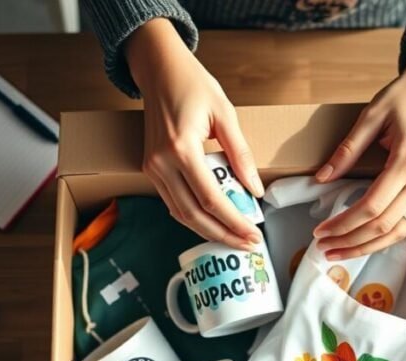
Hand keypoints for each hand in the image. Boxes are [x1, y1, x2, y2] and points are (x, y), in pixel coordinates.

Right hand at [126, 18, 264, 249]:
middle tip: (248, 245)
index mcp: (181, 148)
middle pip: (193, 215)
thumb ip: (241, 154)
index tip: (254, 234)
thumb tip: (255, 191)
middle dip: (223, 234)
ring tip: (234, 238)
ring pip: (180, 214)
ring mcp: (152, 167)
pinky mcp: (150, 168)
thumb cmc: (194, 85)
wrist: (160, 70)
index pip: (211, 199)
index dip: (234, 222)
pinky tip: (214, 222)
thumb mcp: (226, 114)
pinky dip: (194, 216)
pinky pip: (173, 202)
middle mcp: (161, 163)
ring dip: (208, 230)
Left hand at [313, 31, 405, 258]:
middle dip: (351, 241)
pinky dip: (385, 236)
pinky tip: (364, 240)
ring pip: (398, 231)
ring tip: (340, 251)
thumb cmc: (405, 96)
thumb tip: (321, 178)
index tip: (320, 231)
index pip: (370, 207)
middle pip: (383, 225)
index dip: (343, 224)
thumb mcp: (371, 116)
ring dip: (367, 246)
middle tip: (324, 247)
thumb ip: (346, 150)